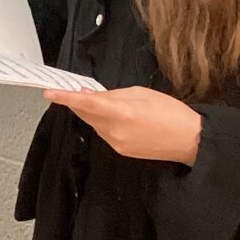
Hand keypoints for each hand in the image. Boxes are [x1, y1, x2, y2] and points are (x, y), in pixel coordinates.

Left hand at [44, 84, 201, 164]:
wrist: (189, 140)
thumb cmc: (170, 113)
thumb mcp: (141, 93)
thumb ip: (113, 94)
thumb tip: (92, 95)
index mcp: (121, 113)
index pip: (85, 103)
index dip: (65, 98)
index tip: (50, 93)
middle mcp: (115, 131)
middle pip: (86, 113)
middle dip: (80, 101)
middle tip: (79, 89)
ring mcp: (117, 143)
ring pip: (94, 123)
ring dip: (94, 111)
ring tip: (111, 102)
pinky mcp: (121, 151)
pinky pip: (105, 132)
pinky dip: (104, 122)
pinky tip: (118, 116)